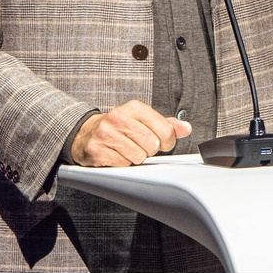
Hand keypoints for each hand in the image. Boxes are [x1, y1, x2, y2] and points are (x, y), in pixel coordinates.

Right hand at [71, 100, 191, 166]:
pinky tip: (115, 155)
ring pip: (138, 156)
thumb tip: (186, 128)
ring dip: (135, 158)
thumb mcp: (142, 120)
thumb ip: (166, 124)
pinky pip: (123, 165)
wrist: (86, 133)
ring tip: (126, 149)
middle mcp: (118, 117)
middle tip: (139, 145)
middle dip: (149, 150)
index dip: (167, 141)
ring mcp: (106, 134)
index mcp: (133, 107)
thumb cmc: (119, 127)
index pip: (164, 129)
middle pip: (152, 145)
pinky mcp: (97, 150)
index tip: (161, 142)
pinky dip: (122, 164)